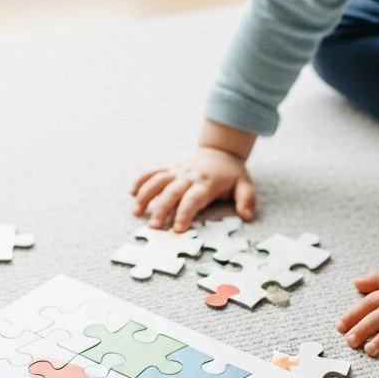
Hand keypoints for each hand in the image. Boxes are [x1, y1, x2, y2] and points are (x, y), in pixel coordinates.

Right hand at [131, 146, 255, 232]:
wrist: (220, 150)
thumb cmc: (232, 173)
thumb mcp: (245, 184)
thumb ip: (246, 200)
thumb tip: (247, 216)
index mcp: (206, 183)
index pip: (193, 199)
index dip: (186, 213)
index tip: (178, 228)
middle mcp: (189, 176)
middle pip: (172, 192)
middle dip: (162, 209)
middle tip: (154, 226)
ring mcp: (177, 171)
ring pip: (158, 181)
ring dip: (146, 195)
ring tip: (137, 212)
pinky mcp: (170, 168)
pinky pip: (153, 171)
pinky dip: (141, 180)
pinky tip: (131, 192)